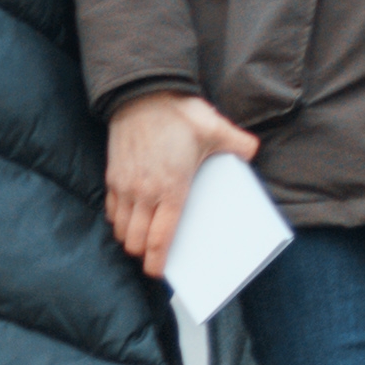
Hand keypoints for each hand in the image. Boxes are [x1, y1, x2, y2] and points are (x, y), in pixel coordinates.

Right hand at [104, 86, 258, 274]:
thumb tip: (253, 152)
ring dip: (130, 238)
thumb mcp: (214, 127)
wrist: (141, 91)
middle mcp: (144, 193)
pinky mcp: (112, 175)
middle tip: (154, 254)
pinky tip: (129, 216)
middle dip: (143, 254)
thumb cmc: (178, 113)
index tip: (160, 272)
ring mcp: (125, 186)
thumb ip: (237, 144)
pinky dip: (118, 220)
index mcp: (172, 188)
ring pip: (121, 229)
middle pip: (135, 242)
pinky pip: (111, 210)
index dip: (158, 262)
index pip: (160, 239)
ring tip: (143, 237)